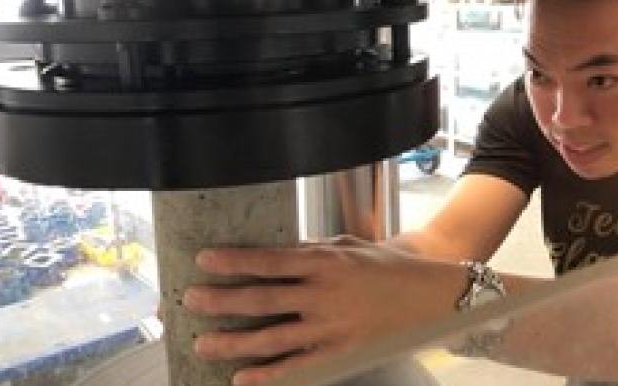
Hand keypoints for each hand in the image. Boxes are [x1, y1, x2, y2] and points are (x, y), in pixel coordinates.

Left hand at [182, 235, 468, 384]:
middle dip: (221, 301)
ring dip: (234, 342)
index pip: (268, 260)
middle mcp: (323, 293)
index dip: (233, 261)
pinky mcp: (340, 350)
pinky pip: (298, 365)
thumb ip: (307, 251)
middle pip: (261, 300)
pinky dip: (269, 374)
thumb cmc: (384, 263)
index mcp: (323, 261)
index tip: (203, 260)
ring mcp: (330, 326)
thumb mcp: (345, 246)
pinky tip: (242, 378)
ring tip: (202, 344)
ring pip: (272, 338)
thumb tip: (268, 256)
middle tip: (190, 301)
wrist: (428, 293)